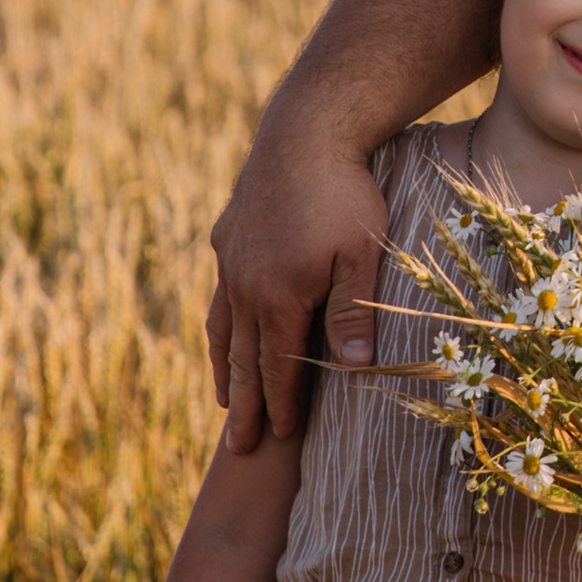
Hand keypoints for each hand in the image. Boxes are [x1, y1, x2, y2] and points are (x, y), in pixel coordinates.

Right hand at [206, 116, 389, 449]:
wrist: (305, 130)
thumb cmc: (345, 193)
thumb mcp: (361, 255)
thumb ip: (354, 313)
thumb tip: (355, 370)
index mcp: (278, 298)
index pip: (276, 367)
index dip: (279, 405)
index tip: (280, 438)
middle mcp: (244, 285)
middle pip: (243, 359)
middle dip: (242, 406)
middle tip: (237, 450)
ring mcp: (231, 260)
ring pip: (223, 328)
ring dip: (225, 368)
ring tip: (222, 401)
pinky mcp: (228, 234)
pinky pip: (220, 292)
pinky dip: (221, 322)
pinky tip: (225, 329)